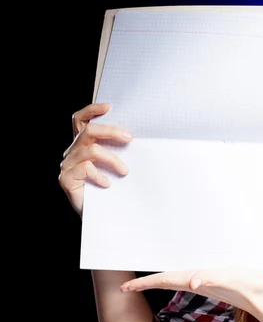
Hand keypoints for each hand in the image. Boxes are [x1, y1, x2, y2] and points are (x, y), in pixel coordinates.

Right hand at [58, 102, 132, 216]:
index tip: (109, 106)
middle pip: (89, 131)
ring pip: (91, 150)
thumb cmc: (111, 188)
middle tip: (129, 138)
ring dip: (112, 159)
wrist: (100, 215)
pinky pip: (85, 169)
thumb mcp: (115, 164)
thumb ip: (118, 150)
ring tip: (125, 171)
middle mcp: (73, 151)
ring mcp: (68, 165)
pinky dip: (100, 175)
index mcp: (83, 144)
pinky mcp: (66, 179)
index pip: (81, 119)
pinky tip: (108, 184)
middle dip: (111, 131)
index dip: (92, 110)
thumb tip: (138, 137)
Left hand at [120, 268, 262, 318]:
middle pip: (166, 281)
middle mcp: (198, 282)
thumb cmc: (249, 286)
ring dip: (159, 280)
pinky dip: (177, 278)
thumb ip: (211, 279)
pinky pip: (190, 278)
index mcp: (197, 279)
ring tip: (145, 281)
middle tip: (127, 287)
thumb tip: (192, 281)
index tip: (127, 287)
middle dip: (146, 283)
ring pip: (176, 280)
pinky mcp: (213, 281)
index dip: (145, 283)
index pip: (165, 280)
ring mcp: (204, 283)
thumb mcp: (230, 279)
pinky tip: (177, 278)